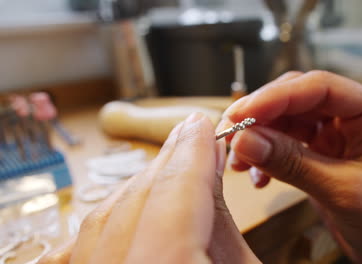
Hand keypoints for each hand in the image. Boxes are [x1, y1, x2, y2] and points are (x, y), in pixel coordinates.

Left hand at [39, 113, 258, 263]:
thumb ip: (219, 217)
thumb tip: (208, 166)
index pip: (175, 194)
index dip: (192, 153)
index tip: (201, 125)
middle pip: (136, 202)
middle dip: (169, 163)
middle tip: (192, 138)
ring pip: (103, 220)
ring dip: (141, 188)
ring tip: (170, 169)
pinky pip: (80, 249)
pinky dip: (104, 222)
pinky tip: (117, 206)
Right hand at [220, 71, 361, 263]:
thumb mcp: (343, 191)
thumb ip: (292, 162)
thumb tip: (244, 140)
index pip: (319, 87)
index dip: (276, 96)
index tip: (241, 113)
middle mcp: (353, 116)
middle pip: (296, 99)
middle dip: (261, 115)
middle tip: (229, 133)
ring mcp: (334, 135)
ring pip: (285, 121)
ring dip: (258, 138)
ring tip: (237, 160)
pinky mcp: (320, 154)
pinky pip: (284, 145)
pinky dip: (266, 157)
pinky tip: (258, 177)